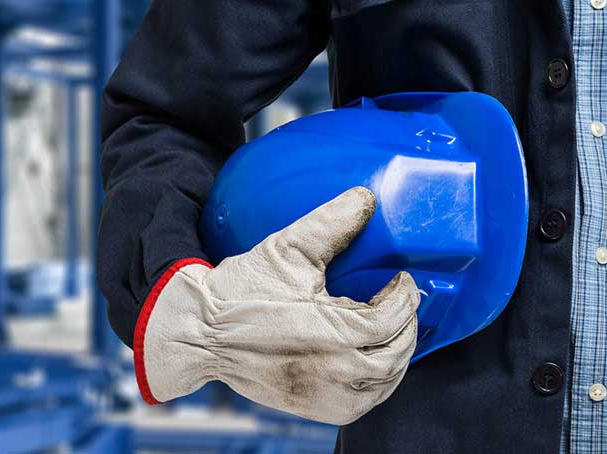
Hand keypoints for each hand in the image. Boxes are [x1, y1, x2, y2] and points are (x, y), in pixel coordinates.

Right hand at [138, 187, 419, 423]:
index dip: (404, 294)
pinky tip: (371, 358)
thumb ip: (329, 223)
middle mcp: (340, 372)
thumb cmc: (239, 292)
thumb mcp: (285, 251)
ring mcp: (331, 396)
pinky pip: (367, 400)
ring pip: (387, 380)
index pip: (394, 317)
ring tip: (391, 327)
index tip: (399, 278)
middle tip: (400, 300)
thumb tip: (365, 197)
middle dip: (406, 323)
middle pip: (398, 351)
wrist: (200, 334)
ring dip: (397, 352)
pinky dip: (379, 380)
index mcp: (336, 333)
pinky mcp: (320, 408)